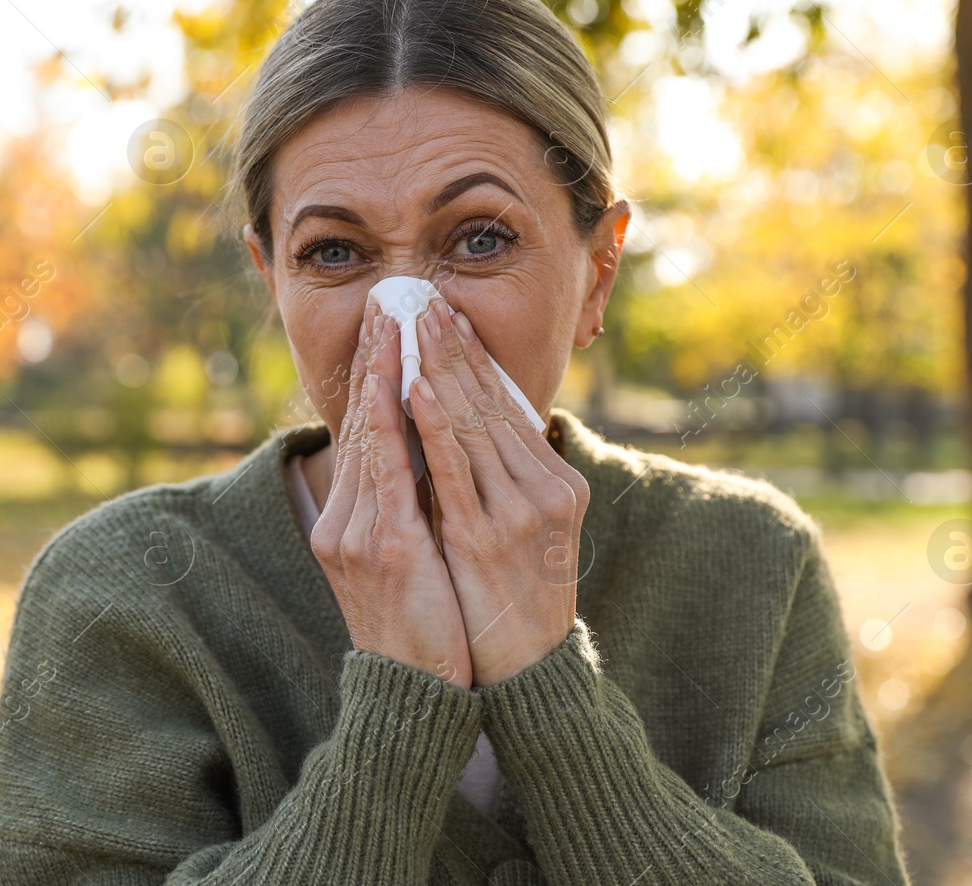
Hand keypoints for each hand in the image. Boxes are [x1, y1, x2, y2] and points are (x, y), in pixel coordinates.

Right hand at [308, 302, 474, 689]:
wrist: (413, 694)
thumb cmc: (422, 628)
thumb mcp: (406, 559)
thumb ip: (406, 508)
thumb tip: (428, 455)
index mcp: (351, 521)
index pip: (364, 432)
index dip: (375, 374)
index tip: (389, 326)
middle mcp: (347, 520)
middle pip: (362, 421)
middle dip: (378, 357)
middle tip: (393, 300)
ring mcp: (362, 532)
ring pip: (375, 435)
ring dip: (387, 371)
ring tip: (399, 320)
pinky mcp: (387, 546)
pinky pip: (393, 471)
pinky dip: (398, 423)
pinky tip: (407, 385)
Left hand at [409, 296, 590, 685]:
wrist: (525, 674)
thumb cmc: (519, 600)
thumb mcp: (528, 531)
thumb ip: (510, 480)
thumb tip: (475, 427)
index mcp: (558, 483)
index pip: (508, 405)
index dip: (474, 357)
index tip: (446, 314)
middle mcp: (544, 490)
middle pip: (490, 403)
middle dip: (453, 347)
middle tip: (423, 298)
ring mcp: (516, 512)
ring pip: (470, 424)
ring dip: (438, 368)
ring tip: (414, 323)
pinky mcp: (484, 536)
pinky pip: (452, 469)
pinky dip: (433, 424)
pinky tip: (414, 386)